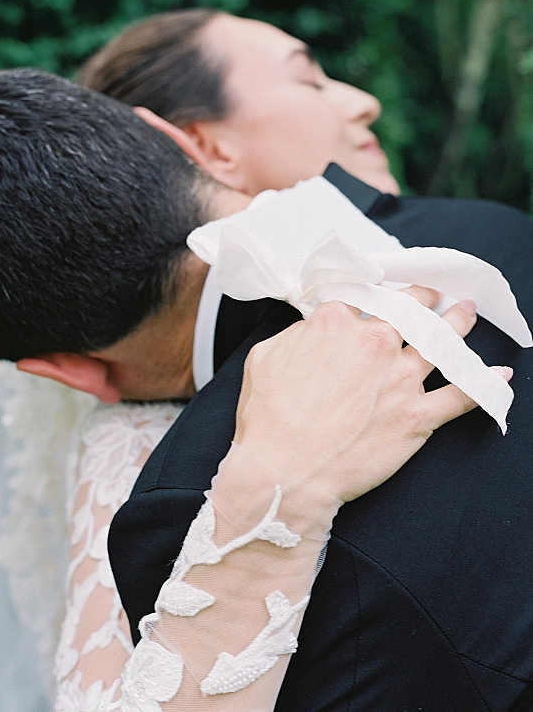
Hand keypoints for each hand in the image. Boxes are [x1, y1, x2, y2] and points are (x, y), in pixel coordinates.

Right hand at [227, 288, 508, 532]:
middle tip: (434, 292)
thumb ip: (294, 334)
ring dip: (459, 323)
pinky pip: (462, 396)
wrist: (285, 474)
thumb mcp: (264, 359)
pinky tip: (501, 375)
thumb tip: (311, 329)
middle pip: (409, 308)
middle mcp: (373, 342)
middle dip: (424, 296)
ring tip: (468, 311)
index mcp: (335, 324)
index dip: (374, 293)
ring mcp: (399, 379)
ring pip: (441, 341)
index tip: (382, 293)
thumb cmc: (267, 420)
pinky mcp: (417, 416)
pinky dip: (486, 385)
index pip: (363, 296)